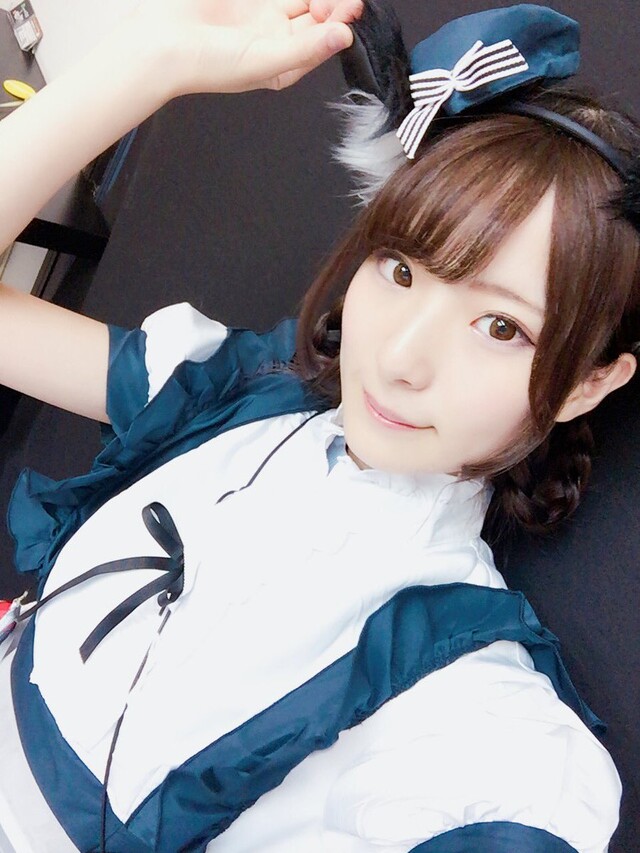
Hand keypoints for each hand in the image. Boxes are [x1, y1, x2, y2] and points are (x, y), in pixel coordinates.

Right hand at [129, 0, 363, 97]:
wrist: (162, 42)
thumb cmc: (208, 65)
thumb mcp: (265, 62)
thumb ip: (307, 49)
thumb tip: (343, 37)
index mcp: (285, 66)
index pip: (322, 44)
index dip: (340, 25)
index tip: (351, 8)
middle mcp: (278, 42)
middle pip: (317, 18)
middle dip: (334, 5)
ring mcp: (263, 17)